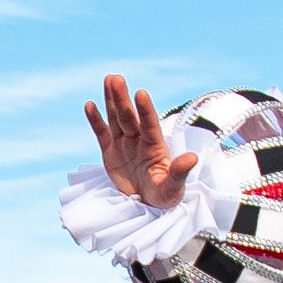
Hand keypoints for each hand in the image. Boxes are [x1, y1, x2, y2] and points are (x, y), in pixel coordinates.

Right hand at [86, 76, 195, 209]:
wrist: (148, 205)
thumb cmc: (165, 196)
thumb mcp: (173, 188)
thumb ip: (179, 172)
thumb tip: (192, 158)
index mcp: (155, 146)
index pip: (150, 125)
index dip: (145, 110)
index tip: (140, 93)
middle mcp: (139, 140)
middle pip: (129, 116)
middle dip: (122, 98)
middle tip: (116, 78)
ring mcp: (124, 144)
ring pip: (116, 119)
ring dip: (112, 100)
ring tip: (109, 80)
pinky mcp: (110, 152)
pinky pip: (102, 134)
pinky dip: (95, 120)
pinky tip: (90, 105)